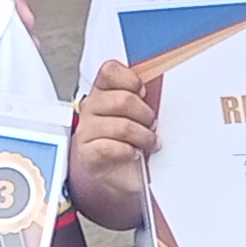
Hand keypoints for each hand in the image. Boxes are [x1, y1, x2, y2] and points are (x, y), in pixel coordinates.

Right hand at [69, 62, 156, 226]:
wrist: (122, 175)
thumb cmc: (132, 141)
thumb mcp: (139, 115)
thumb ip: (143, 99)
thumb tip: (159, 89)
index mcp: (103, 92)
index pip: (110, 71)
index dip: (130, 80)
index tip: (143, 93)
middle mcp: (90, 108)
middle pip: (122, 100)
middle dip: (145, 114)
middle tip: (151, 125)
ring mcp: (86, 130)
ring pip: (120, 125)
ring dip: (142, 136)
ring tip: (148, 143)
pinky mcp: (87, 153)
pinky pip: (109, 147)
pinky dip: (128, 151)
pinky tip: (134, 154)